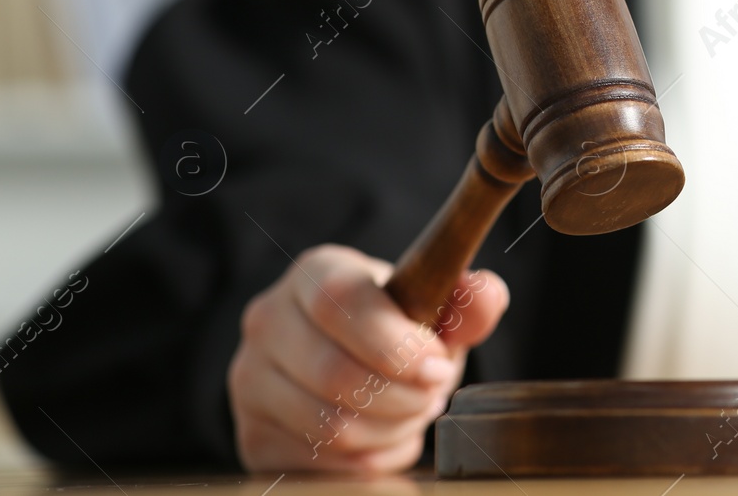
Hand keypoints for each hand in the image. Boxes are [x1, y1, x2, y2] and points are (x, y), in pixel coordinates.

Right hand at [228, 244, 508, 473]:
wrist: (355, 365)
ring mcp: (250, 381)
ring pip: (329, 425)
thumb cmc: (398, 331)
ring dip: (391, 429)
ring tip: (412, 411)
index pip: (338, 302)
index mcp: (314, 273)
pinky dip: (370, 460)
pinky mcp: (253, 437)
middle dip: (401, 395)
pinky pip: (321, 463)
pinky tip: (385, 436)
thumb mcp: (436, 311)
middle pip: (333, 373)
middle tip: (432, 394)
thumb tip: (487, 293)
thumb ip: (466, 304)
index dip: (393, 342)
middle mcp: (268, 321)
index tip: (436, 366)